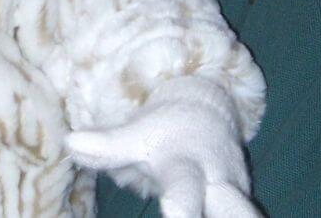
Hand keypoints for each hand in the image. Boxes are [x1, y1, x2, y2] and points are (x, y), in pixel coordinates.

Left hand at [66, 78, 260, 217]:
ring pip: (249, 213)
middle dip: (233, 215)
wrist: (209, 112)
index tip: (176, 214)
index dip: (182, 210)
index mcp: (187, 168)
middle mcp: (219, 185)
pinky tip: (218, 212)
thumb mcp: (138, 134)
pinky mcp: (246, 202)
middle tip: (195, 216)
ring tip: (221, 213)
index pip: (184, 192)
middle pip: (236, 210)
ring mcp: (238, 196)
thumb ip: (108, 145)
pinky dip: (238, 214)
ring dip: (241, 216)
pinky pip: (247, 214)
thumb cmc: (165, 130)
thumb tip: (71, 143)